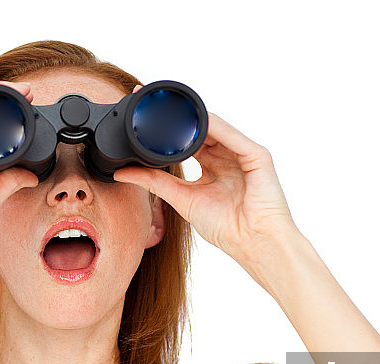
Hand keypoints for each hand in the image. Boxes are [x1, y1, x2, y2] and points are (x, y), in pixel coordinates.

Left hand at [113, 85, 297, 265]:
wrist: (253, 243)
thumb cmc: (226, 227)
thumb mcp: (182, 199)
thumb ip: (154, 182)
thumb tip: (122, 173)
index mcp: (211, 165)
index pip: (187, 139)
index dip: (167, 128)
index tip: (142, 114)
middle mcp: (226, 155)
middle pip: (200, 129)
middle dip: (177, 117)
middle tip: (150, 103)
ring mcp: (242, 153)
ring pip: (215, 127)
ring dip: (193, 118)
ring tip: (169, 108)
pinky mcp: (257, 155)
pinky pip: (233, 136)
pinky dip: (216, 127)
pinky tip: (199, 121)